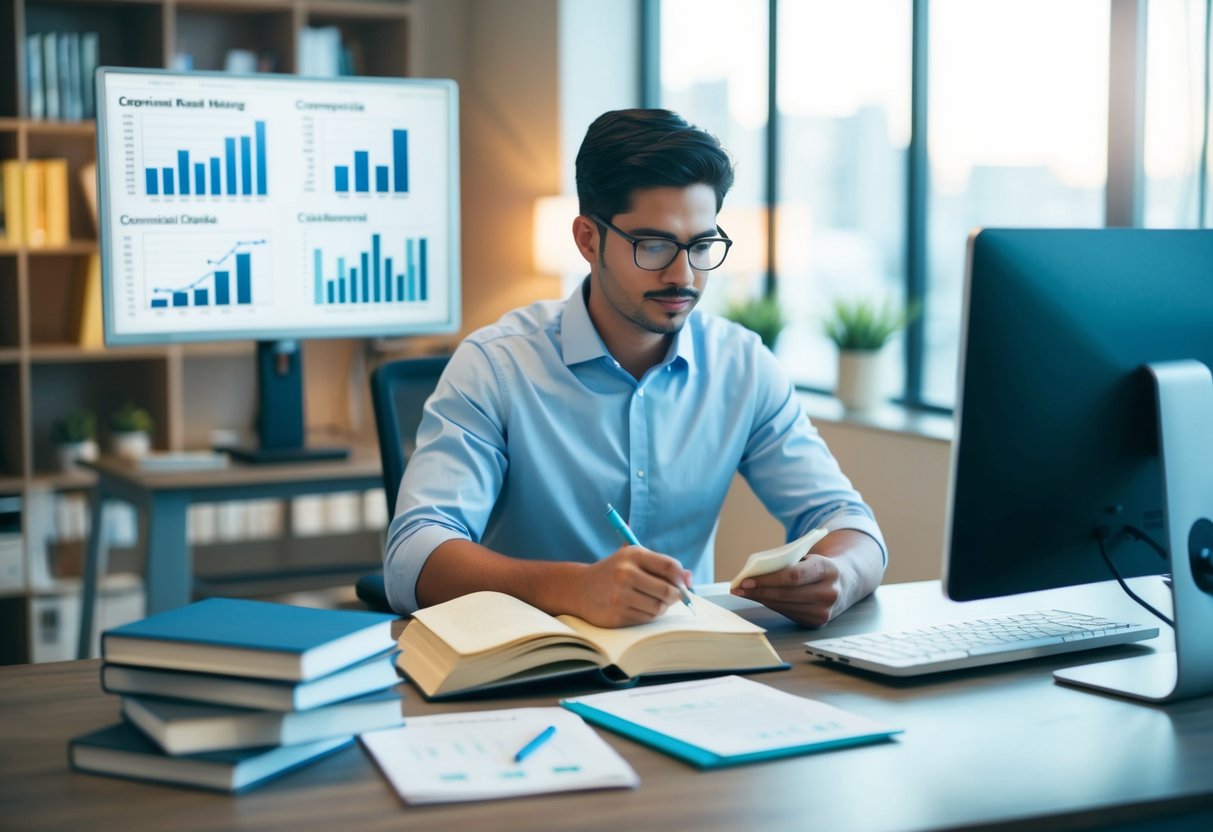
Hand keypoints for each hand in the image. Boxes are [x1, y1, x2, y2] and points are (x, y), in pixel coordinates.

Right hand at [568, 546, 691, 627]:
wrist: (580, 588)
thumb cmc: (613, 572)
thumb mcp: (634, 559)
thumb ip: (662, 566)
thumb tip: (689, 578)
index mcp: (632, 555)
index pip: (669, 566)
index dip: (682, 577)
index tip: (683, 583)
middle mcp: (625, 574)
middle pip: (667, 590)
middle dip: (676, 596)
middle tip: (674, 596)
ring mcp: (620, 597)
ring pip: (658, 608)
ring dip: (662, 607)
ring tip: (654, 600)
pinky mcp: (617, 615)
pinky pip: (646, 619)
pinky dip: (648, 615)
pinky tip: (640, 607)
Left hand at [731, 530, 881, 626]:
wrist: (845, 583)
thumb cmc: (818, 566)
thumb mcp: (809, 558)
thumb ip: (788, 563)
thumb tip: (754, 574)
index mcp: (828, 569)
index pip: (794, 576)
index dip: (768, 579)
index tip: (746, 579)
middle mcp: (830, 592)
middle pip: (786, 593)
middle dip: (758, 591)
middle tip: (737, 587)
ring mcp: (825, 611)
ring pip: (785, 605)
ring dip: (761, 599)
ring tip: (742, 592)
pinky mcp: (818, 622)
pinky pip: (788, 613)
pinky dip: (771, 605)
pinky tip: (759, 598)